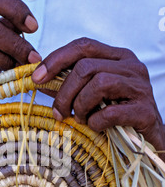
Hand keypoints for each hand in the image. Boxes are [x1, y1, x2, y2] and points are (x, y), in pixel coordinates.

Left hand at [32, 37, 164, 151]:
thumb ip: (69, 85)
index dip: (56, 59)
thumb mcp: (92, 96)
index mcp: (118, 57)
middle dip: (64, 92)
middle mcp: (131, 66)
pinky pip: (110, 112)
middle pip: (86, 67)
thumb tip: (38, 80)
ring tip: (80, 119)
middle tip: (59, 112)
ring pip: (98, 84)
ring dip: (80, 105)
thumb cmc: (117, 116)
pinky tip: (96, 127)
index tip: (36, 78)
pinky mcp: (145, 110)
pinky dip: (96, 122)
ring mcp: (140, 87)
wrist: (149, 141)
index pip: (83, 46)